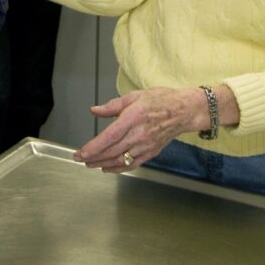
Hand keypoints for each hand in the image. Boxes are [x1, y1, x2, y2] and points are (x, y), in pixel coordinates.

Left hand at [73, 87, 209, 172]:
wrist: (184, 111)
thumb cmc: (160, 100)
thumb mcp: (134, 96)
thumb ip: (113, 105)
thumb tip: (94, 110)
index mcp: (133, 118)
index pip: (109, 136)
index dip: (94, 147)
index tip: (81, 152)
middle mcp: (139, 135)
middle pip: (112, 151)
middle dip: (93, 157)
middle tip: (79, 159)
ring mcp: (146, 146)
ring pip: (121, 160)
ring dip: (102, 164)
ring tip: (89, 164)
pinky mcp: (151, 153)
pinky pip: (132, 164)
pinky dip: (118, 168)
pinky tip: (107, 168)